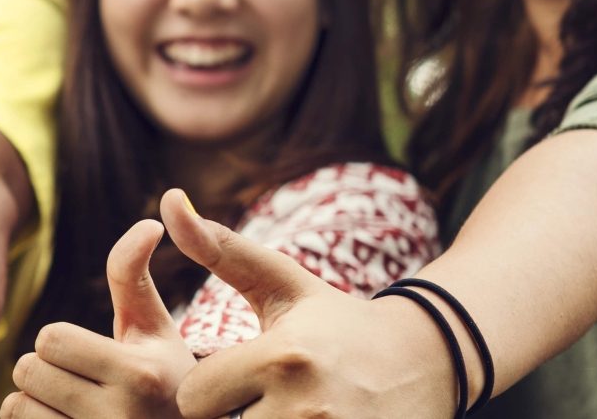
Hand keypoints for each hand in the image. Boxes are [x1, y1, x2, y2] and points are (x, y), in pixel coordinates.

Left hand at [1, 219, 193, 418]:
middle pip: (27, 372)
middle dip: (44, 370)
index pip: (49, 339)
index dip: (59, 341)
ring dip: (33, 403)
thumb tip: (151, 221)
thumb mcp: (154, 330)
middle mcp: (123, 418)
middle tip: (76, 380)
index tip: (87, 354)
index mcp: (141, 375)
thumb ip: (134, 276)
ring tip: (71, 407)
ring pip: (17, 408)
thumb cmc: (164, 381)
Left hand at [160, 189, 459, 418]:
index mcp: (281, 358)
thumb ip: (222, 248)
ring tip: (283, 411)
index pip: (193, 397)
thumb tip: (170, 200)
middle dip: (231, 418)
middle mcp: (306, 407)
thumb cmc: (338, 322)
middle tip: (264, 400)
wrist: (427, 362)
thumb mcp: (283, 283)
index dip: (207, 390)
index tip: (236, 377)